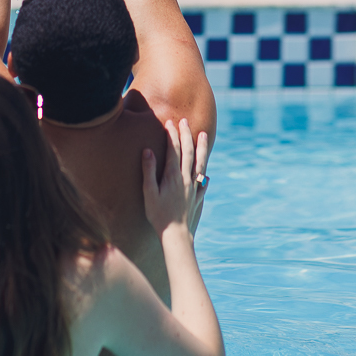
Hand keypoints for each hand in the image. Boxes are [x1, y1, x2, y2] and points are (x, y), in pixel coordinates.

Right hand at [142, 119, 208, 239]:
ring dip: (201, 147)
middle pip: (188, 152)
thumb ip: (148, 170)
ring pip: (200, 163)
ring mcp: (193, 188)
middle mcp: (186, 178)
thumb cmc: (158, 215)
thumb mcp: (149, 192)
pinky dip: (205, 173)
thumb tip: (148, 150)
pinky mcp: (197, 198)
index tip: (170, 122)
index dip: (172, 135)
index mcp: (173, 176)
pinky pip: (204, 181)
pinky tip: (207, 172)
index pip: (173, 149)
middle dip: (186, 135)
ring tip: (203, 135)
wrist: (176, 234)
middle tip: (184, 121)